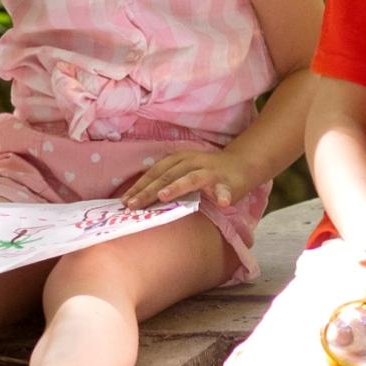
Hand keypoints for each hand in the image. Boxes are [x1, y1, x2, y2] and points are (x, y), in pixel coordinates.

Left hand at [121, 147, 257, 210]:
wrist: (242, 165)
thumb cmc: (205, 173)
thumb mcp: (182, 173)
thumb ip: (165, 183)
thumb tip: (138, 200)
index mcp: (178, 160)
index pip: (154, 173)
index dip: (139, 186)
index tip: (124, 201)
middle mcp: (192, 162)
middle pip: (166, 176)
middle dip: (148, 191)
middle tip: (133, 205)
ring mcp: (210, 172)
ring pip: (191, 179)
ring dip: (177, 187)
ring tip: (164, 196)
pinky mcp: (228, 183)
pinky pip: (225, 190)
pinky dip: (223, 196)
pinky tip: (222, 203)